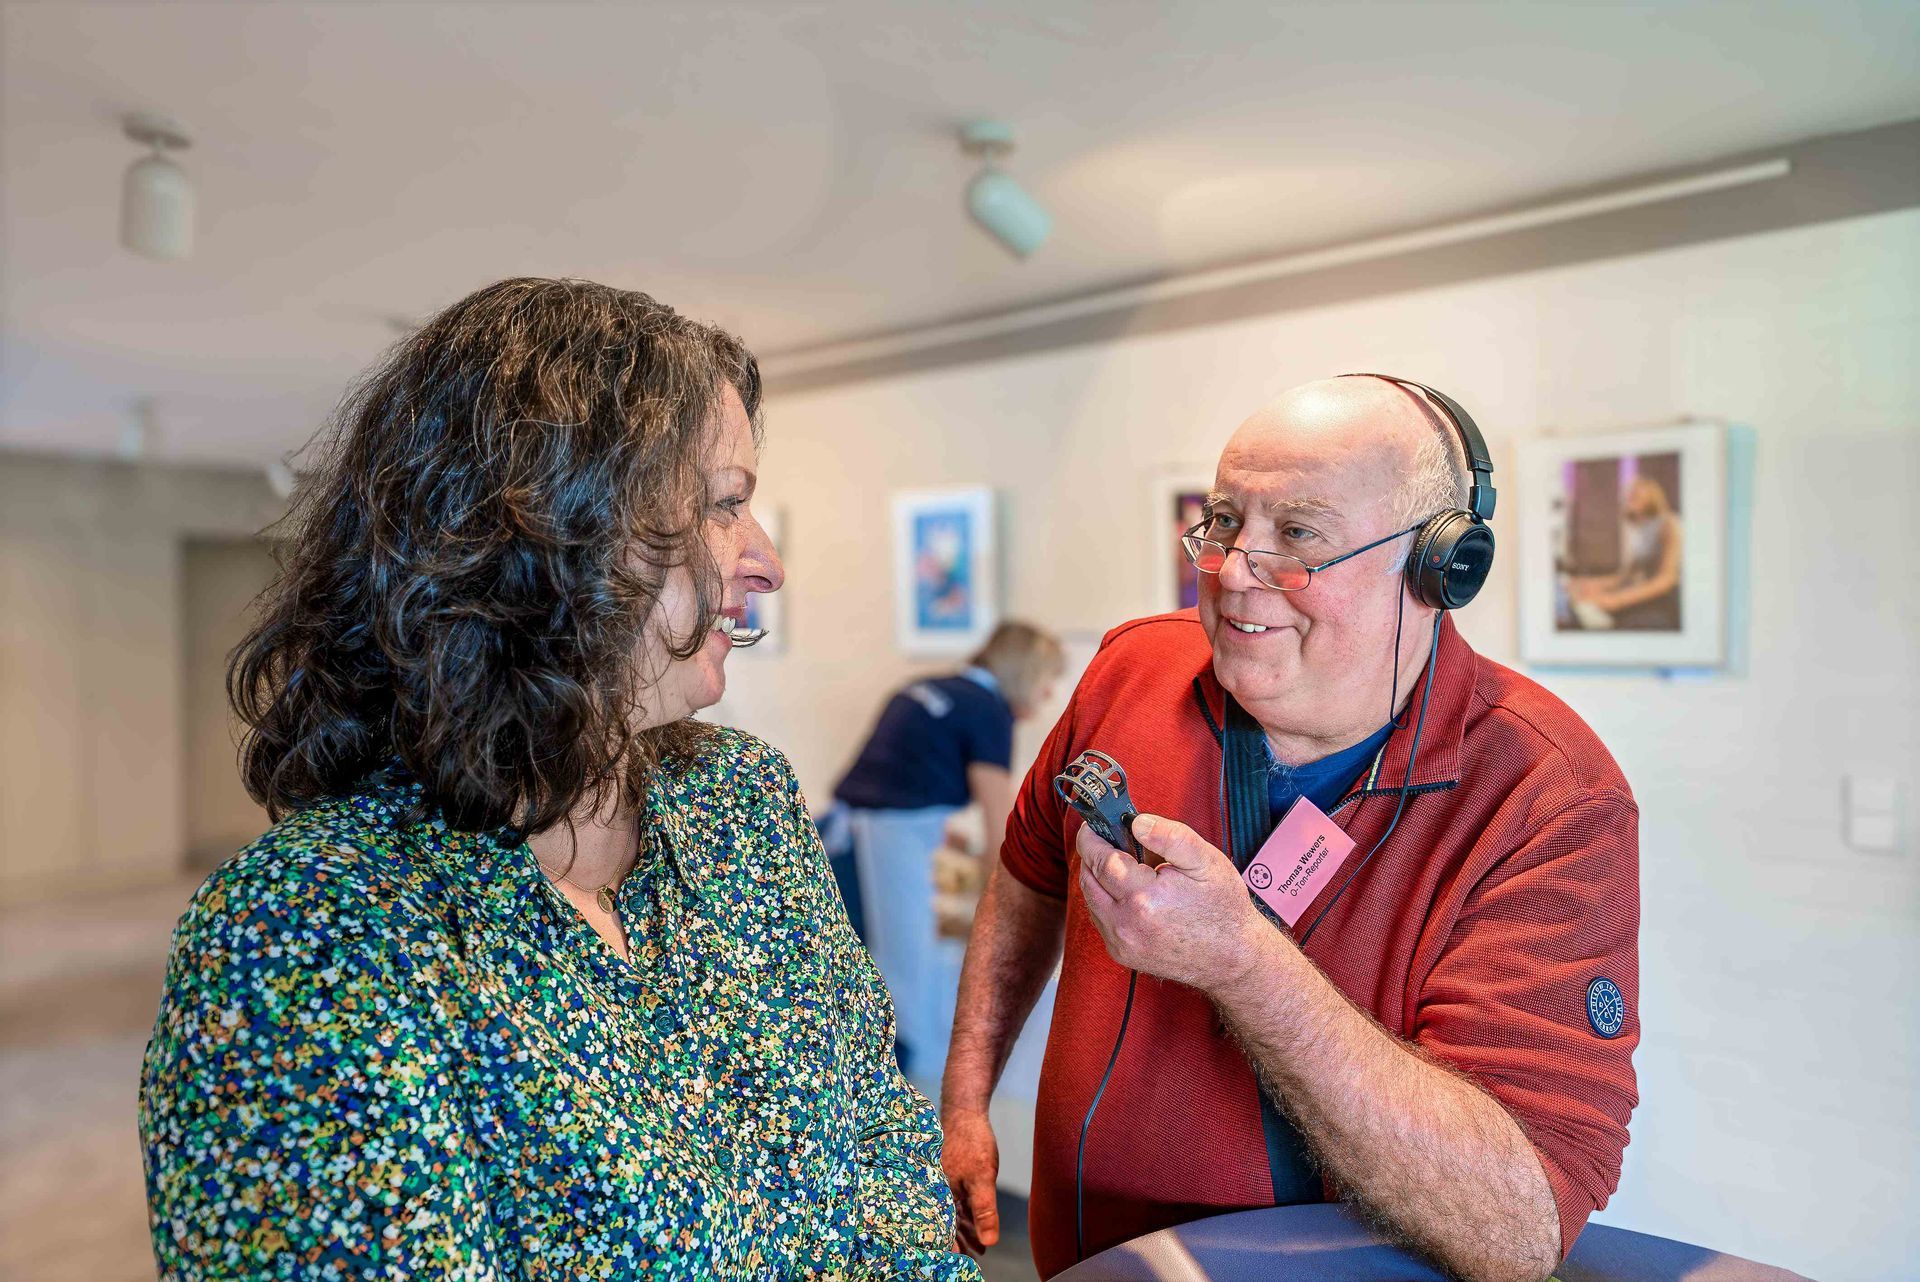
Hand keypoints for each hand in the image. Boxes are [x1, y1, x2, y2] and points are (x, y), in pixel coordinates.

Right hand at [942, 1108, 999, 1256]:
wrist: (966, 1112)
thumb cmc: (971, 1142)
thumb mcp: (983, 1178)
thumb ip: (984, 1210)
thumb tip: (988, 1241)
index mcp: (937, 1193)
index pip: (940, 1229)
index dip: (950, 1248)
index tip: (959, 1264)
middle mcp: (934, 1190)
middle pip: (943, 1224)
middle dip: (958, 1243)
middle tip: (972, 1260)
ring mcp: (942, 1184)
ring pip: (951, 1215)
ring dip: (964, 1232)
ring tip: (979, 1250)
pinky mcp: (949, 1178)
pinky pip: (955, 1203)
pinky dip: (965, 1216)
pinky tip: (977, 1227)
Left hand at [1076, 814, 1267, 994]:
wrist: (1232, 958)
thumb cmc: (1222, 907)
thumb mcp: (1206, 862)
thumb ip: (1170, 837)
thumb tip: (1137, 823)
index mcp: (1145, 898)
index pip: (1100, 860)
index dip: (1092, 838)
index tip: (1094, 825)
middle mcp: (1126, 925)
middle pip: (1089, 879)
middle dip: (1094, 855)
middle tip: (1112, 840)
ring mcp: (1122, 943)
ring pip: (1092, 900)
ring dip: (1100, 879)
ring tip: (1128, 867)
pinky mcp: (1122, 954)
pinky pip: (1101, 919)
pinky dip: (1107, 901)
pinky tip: (1132, 894)